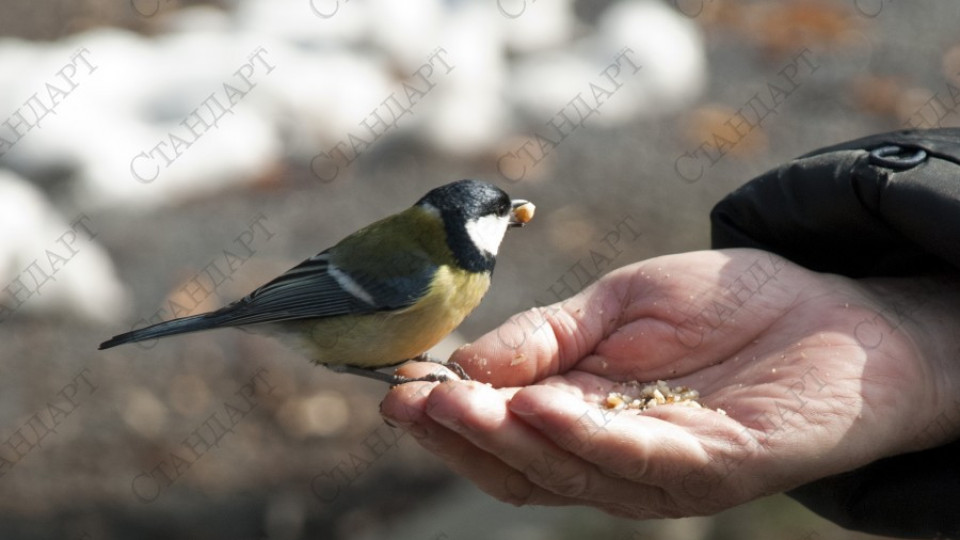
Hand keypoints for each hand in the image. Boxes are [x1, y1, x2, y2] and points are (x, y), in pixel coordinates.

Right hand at [380, 249, 959, 518]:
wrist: (836, 312)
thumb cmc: (725, 308)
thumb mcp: (618, 304)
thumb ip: (548, 335)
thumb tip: (466, 362)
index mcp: (584, 420)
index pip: (501, 435)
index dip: (446, 418)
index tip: (396, 387)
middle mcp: (614, 460)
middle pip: (521, 468)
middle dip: (460, 436)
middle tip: (411, 400)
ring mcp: (665, 472)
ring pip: (568, 474)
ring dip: (506, 441)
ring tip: (456, 402)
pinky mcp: (719, 468)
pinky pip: (641, 461)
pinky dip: (585, 439)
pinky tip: (541, 406)